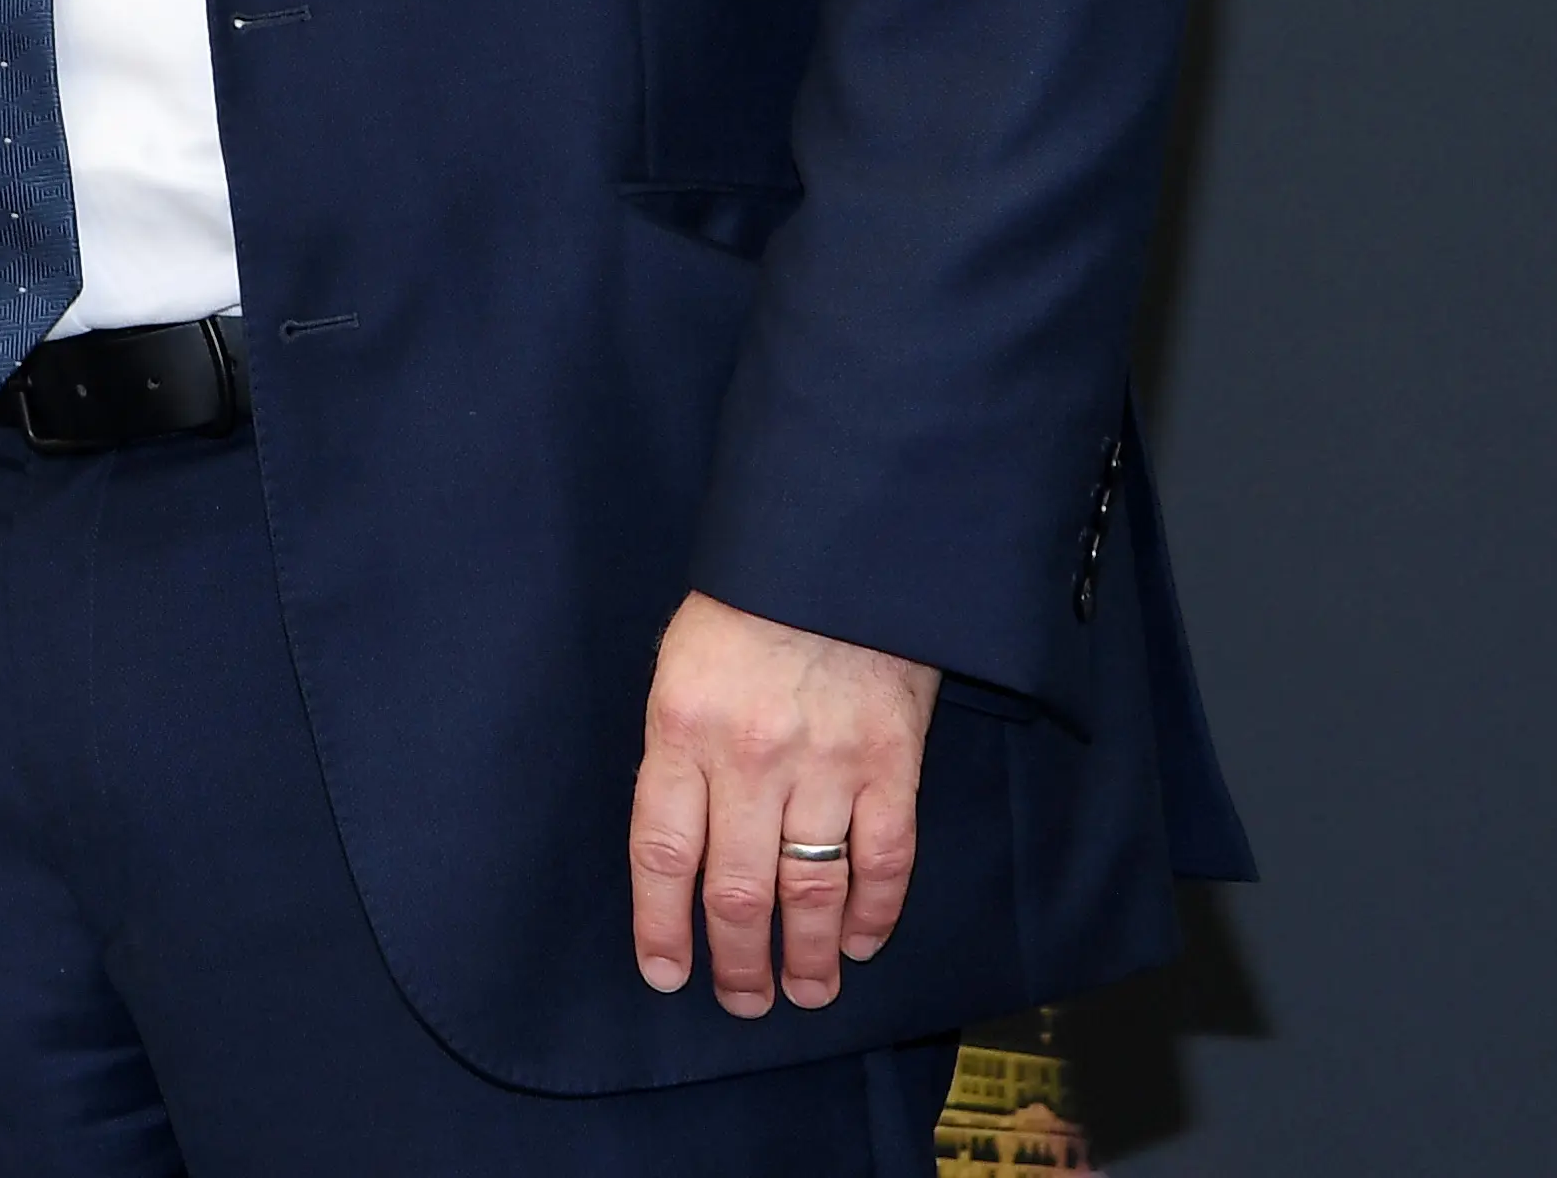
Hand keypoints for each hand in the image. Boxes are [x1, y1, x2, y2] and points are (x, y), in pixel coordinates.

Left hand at [627, 591, 939, 1014]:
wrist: (837, 554)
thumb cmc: (743, 611)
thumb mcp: (679, 668)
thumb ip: (677, 753)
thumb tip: (679, 847)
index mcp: (683, 728)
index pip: (662, 851)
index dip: (662, 924)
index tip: (666, 974)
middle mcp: (751, 757)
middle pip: (739, 889)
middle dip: (738, 961)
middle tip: (742, 1003)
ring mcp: (827, 764)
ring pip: (812, 889)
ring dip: (806, 956)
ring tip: (804, 995)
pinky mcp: (894, 764)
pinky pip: (885, 859)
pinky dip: (874, 913)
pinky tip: (860, 945)